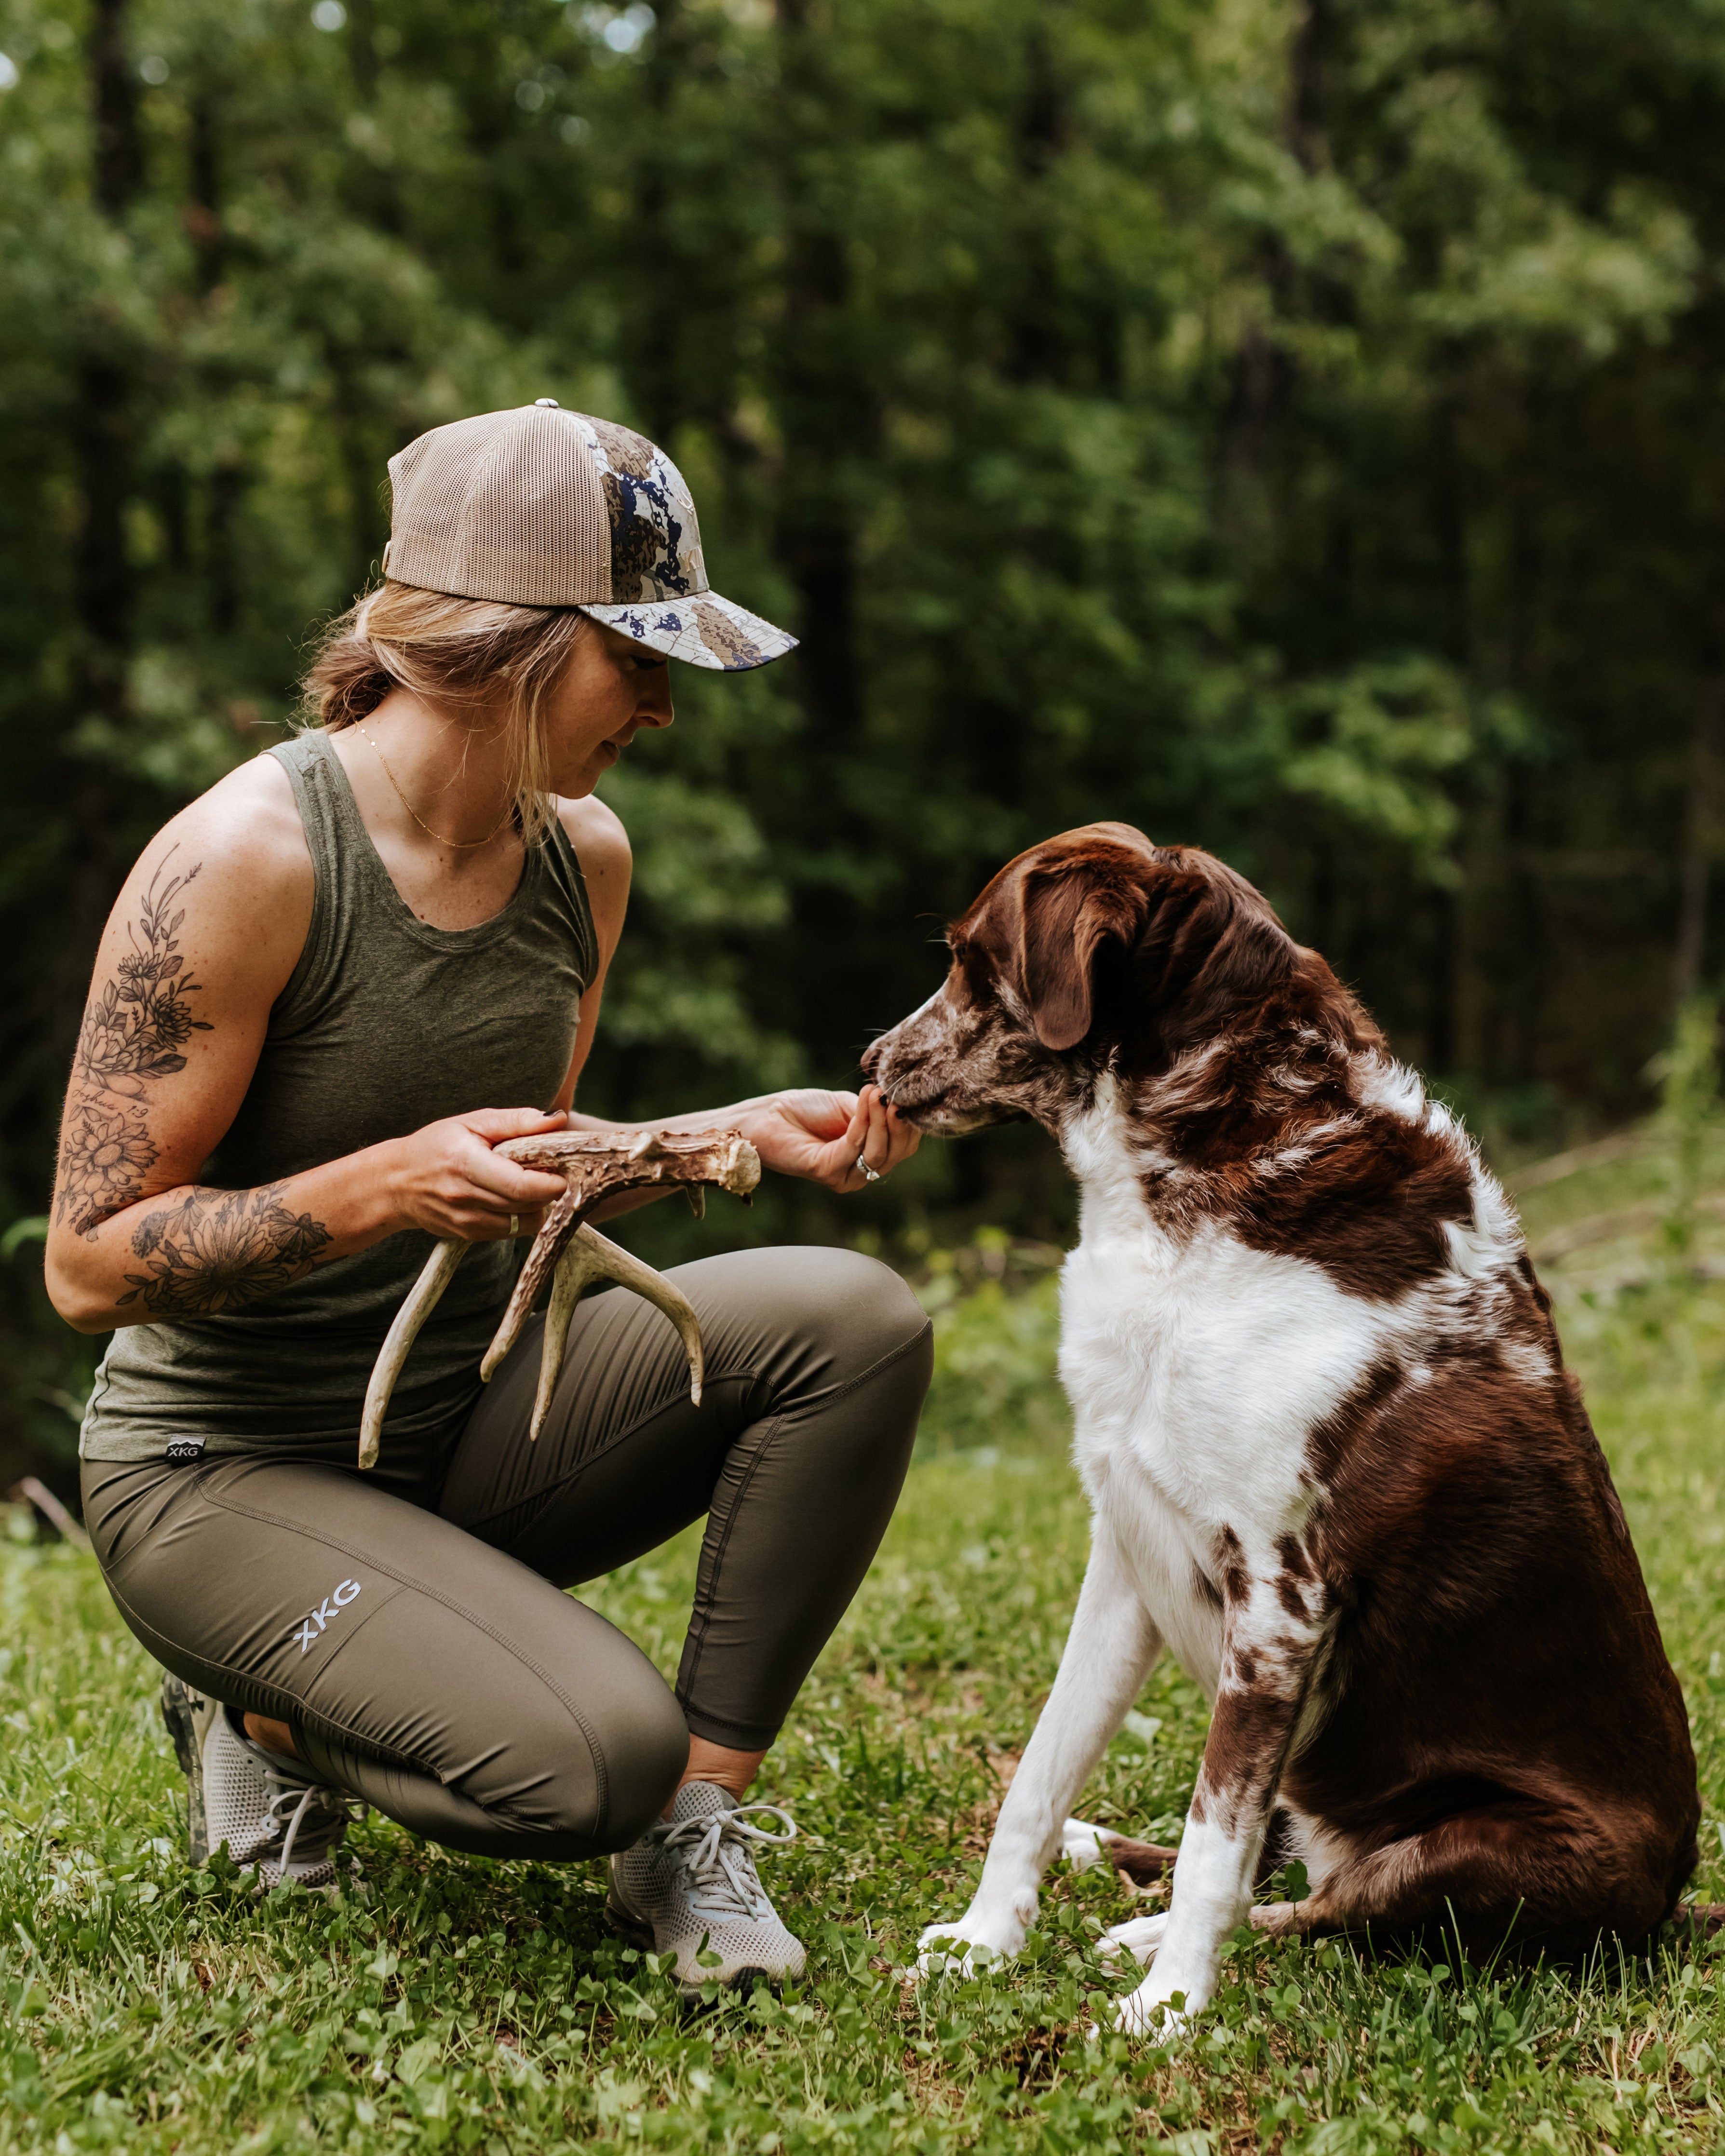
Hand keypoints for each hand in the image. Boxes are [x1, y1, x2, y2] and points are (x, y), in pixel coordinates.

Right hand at [380, 1108, 569, 1241]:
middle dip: (548, 1191)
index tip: (562, 1171)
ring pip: (523, 1223)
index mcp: (466, 1163)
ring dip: (535, 1206)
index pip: (521, 1185)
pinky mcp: (467, 1236)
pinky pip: (510, 1231)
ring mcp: (465, 1221)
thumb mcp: (473, 1122)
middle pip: (527, 1205)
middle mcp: (464, 1196)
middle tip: (549, 1173)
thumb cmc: (436, 1145)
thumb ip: (517, 1121)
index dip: (551, 1183)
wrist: (395, 1182)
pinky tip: (510, 1198)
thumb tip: (558, 1118)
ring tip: (526, 1184)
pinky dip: (519, 1216)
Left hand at [736, 1085, 920, 1193]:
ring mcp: (846, 1176)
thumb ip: (875, 1109)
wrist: (767, 1116)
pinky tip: (863, 1101)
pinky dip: (861, 1123)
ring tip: (876, 1094)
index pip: (905, 1145)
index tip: (908, 1094)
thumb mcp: (850, 1105)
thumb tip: (900, 1101)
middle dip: (898, 1122)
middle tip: (893, 1095)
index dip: (910, 1122)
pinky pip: (854, 1148)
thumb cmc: (805, 1109)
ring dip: (879, 1120)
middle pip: (897, 1153)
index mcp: (870, 1155)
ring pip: (878, 1153)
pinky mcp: (828, 1173)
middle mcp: (861, 1172)